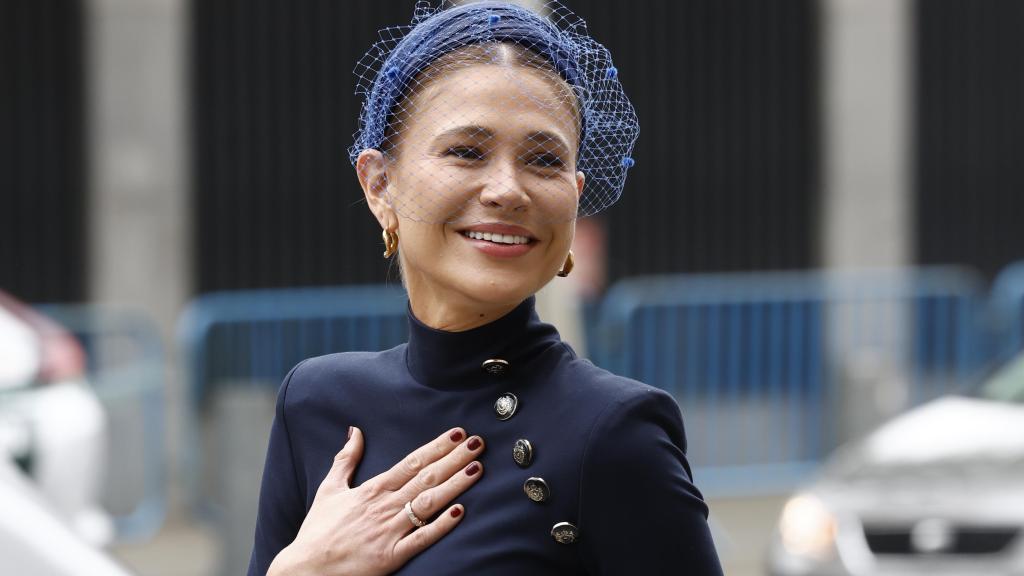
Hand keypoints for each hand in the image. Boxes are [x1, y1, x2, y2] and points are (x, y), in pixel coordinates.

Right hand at [268, 426, 484, 575]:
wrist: (306, 569)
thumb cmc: (318, 530)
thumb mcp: (330, 489)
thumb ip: (345, 459)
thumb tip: (355, 431)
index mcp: (372, 489)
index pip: (412, 462)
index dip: (437, 447)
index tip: (458, 434)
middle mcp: (384, 506)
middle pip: (426, 477)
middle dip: (455, 459)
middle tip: (479, 443)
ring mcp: (389, 531)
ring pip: (429, 503)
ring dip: (455, 484)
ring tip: (477, 468)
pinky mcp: (391, 556)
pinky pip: (421, 539)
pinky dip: (441, 526)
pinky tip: (459, 512)